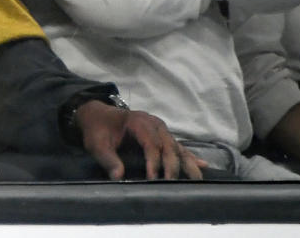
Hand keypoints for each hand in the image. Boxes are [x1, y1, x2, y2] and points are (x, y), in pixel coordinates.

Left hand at [75, 101, 205, 179]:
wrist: (97, 115)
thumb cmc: (97, 129)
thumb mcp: (96, 144)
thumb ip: (108, 159)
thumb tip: (118, 177)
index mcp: (138, 122)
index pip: (151, 143)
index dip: (154, 162)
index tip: (153, 179)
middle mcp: (153, 123)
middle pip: (167, 145)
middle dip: (172, 166)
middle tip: (173, 185)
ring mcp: (159, 128)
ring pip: (176, 146)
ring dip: (187, 163)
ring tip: (198, 180)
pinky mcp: (161, 134)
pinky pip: (177, 146)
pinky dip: (189, 156)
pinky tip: (202, 165)